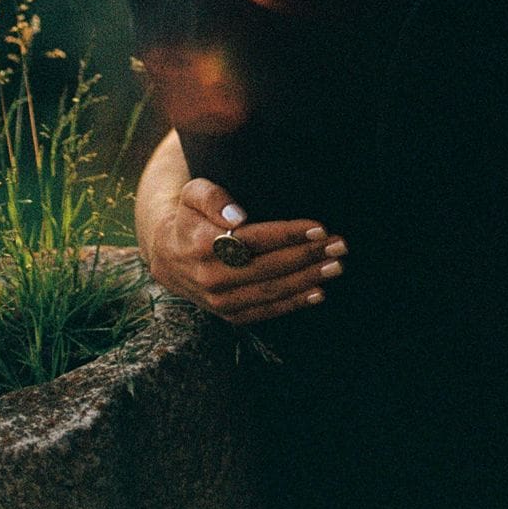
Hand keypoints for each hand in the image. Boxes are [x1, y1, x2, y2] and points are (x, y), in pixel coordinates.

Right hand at [146, 177, 346, 325]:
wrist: (167, 255)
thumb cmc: (188, 216)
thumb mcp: (192, 193)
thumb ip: (212, 197)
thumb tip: (239, 215)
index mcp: (203, 245)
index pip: (254, 239)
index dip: (288, 234)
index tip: (319, 227)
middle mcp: (211, 277)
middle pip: (268, 267)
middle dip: (308, 256)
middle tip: (339, 244)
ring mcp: (219, 301)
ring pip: (270, 291)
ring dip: (307, 280)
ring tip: (336, 266)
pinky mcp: (228, 315)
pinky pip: (265, 311)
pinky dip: (292, 304)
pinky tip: (318, 292)